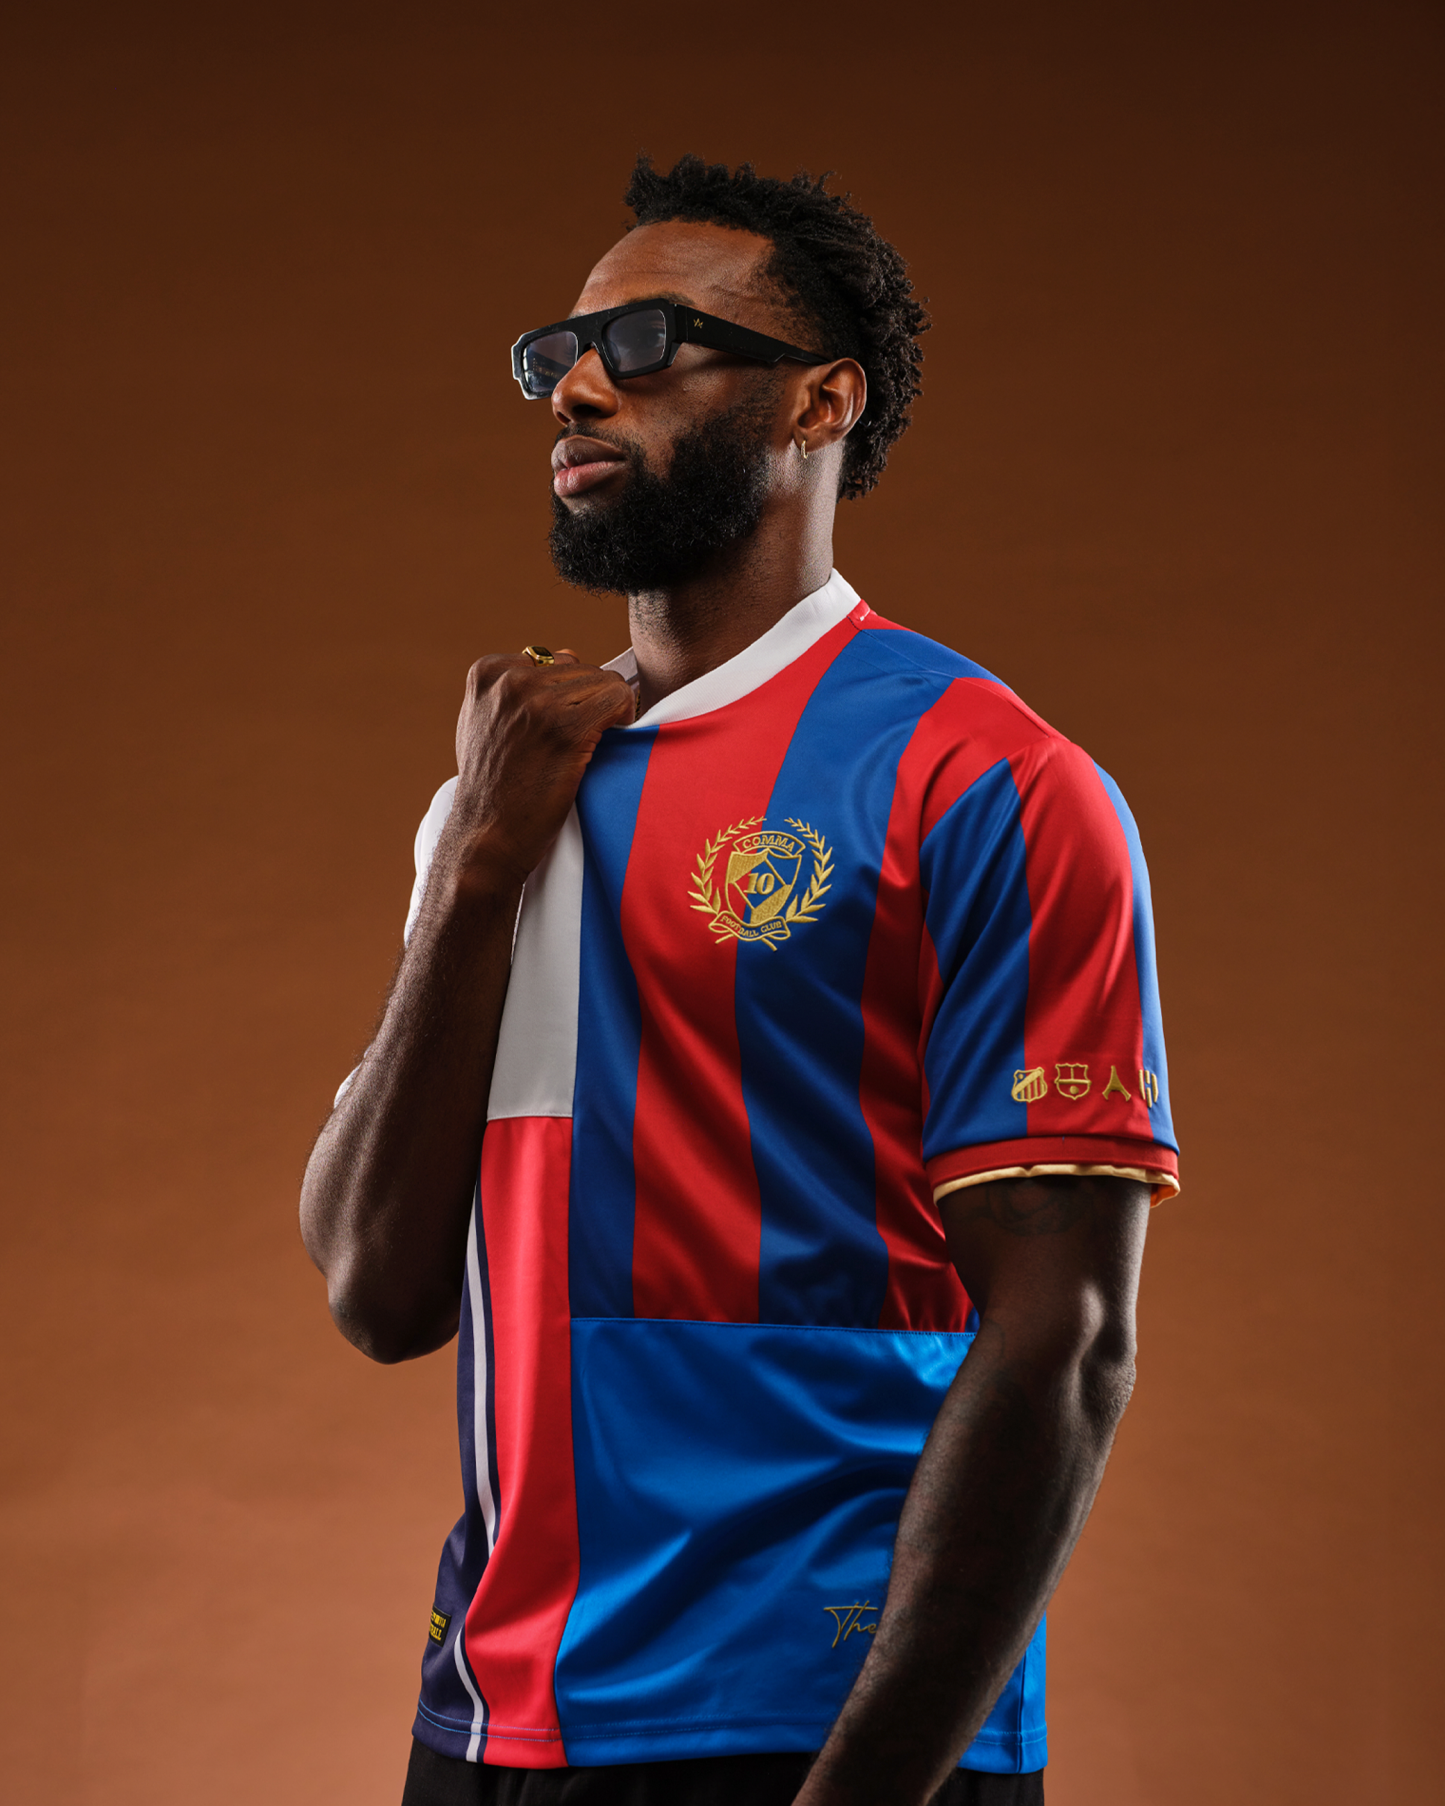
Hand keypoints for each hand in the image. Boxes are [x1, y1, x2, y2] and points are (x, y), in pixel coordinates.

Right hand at [437, 649, 634, 889]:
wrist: (487, 834)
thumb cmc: (491, 786)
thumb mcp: (481, 722)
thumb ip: (510, 689)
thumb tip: (557, 657)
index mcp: (488, 672)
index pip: (555, 660)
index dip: (568, 695)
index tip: (560, 728)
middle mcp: (511, 680)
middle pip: (582, 668)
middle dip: (589, 703)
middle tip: (580, 742)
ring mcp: (538, 702)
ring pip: (605, 681)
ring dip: (608, 712)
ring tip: (591, 744)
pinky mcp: (566, 728)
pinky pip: (618, 699)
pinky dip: (625, 716)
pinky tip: (611, 739)